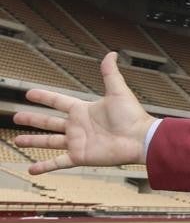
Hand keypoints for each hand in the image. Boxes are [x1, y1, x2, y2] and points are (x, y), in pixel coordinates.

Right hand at [13, 52, 155, 174]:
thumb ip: (110, 73)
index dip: (44, 97)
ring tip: (17, 140)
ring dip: (33, 141)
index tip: (29, 93)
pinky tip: (31, 169)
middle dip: (33, 119)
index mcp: (83, 110)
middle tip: (16, 116)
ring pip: (49, 141)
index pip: (58, 102)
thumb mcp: (118, 92)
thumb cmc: (132, 116)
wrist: (140, 139)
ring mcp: (77, 142)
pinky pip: (58, 162)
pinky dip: (44, 166)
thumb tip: (111, 54)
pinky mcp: (80, 157)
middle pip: (49, 122)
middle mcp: (78, 126)